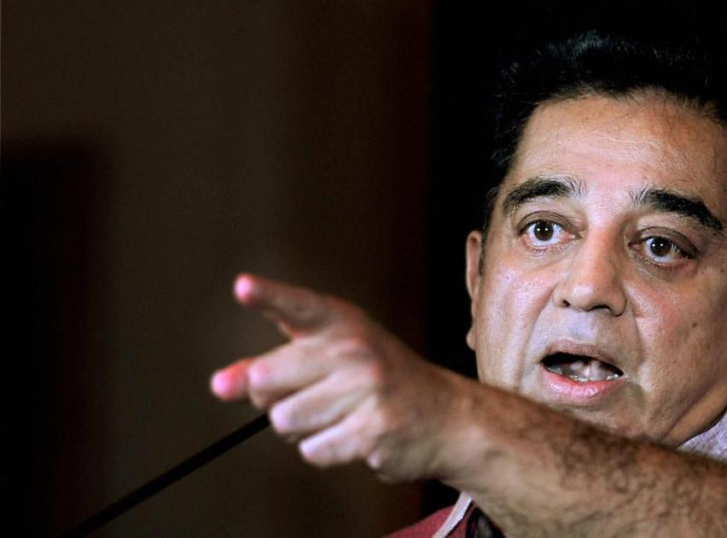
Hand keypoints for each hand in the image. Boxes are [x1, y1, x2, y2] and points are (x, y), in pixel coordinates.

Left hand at [211, 273, 460, 481]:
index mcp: (343, 323)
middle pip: (266, 380)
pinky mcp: (371, 430)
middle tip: (309, 395)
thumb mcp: (334, 357)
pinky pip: (312, 450)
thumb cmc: (380, 382)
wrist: (448, 416)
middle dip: (271, 398)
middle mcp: (355, 350)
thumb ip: (276, 365)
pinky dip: (325, 450)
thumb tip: (221, 384)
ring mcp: (366, 390)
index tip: (242, 286)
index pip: (297, 306)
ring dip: (301, 428)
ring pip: (284, 421)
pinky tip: (353, 436)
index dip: (268, 296)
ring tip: (338, 416)